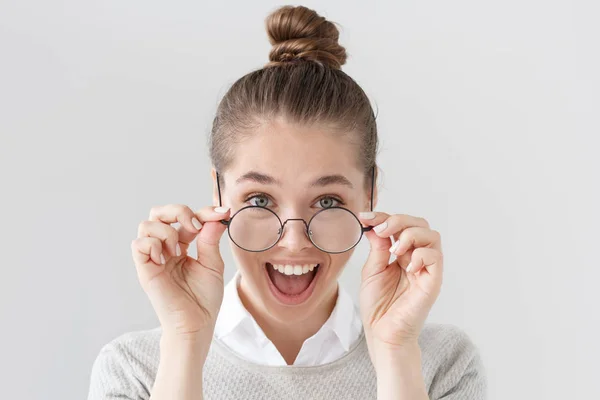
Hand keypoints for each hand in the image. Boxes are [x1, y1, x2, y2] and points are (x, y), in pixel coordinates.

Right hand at [131, 204, 229, 339]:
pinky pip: (139, 244)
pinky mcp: (145, 269)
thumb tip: (216, 217)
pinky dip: (154, 244)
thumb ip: (211, 240)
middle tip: (195, 225)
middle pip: (160, 212)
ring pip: (147, 224)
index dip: (204, 212)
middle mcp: (166, 248)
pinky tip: (167, 258)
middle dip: (178, 211)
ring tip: (180, 251)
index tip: (223, 213)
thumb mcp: (213, 264)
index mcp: (183, 244)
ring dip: (167, 231)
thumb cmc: (204, 299)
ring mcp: (154, 257)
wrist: (196, 324)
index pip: (187, 218)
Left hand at [358, 212, 442, 352]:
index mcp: (402, 254)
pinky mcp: (432, 282)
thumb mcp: (372, 271)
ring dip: (410, 234)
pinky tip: (406, 265)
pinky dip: (420, 254)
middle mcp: (416, 258)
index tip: (364, 217)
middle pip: (419, 224)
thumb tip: (375, 225)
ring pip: (431, 235)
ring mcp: (426, 269)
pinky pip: (435, 257)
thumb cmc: (378, 307)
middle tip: (381, 229)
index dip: (383, 217)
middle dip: (399, 220)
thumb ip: (377, 248)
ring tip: (394, 249)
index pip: (399, 226)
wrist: (382, 334)